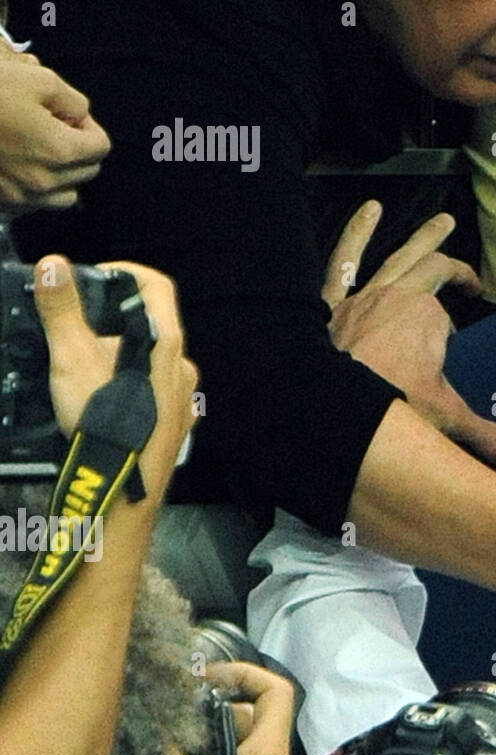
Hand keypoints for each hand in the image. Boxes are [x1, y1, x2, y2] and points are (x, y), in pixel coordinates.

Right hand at [0, 47, 110, 208]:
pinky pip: (32, 203)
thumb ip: (73, 101)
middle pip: (86, 172)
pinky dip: (33, 186)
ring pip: (64, 195)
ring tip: (35, 147)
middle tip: (50, 125)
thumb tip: (81, 117)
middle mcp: (44, 182)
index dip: (87, 125)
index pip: (101, 146)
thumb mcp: (39, 79)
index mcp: (60, 151)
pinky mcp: (0, 202)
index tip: (65, 113)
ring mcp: (19, 197)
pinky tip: (14, 161)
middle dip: (76, 148)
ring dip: (60, 173)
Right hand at [33, 256, 197, 496]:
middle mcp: (182, 366)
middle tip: (79, 329)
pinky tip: (104, 400)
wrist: (121, 490)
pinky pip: (155, 392)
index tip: (97, 277)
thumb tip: (53, 264)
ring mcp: (183, 397)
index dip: (126, 272)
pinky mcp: (176, 423)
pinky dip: (130, 386)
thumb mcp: (71, 358)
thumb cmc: (101, 421)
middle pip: (152, 325)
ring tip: (85, 369)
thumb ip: (63, 310)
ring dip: (121, 356)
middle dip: (113, 321)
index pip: (156, 285)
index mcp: (165, 341)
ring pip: (153, 361)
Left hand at [322, 202, 495, 470]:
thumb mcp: (445, 419)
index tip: (454, 347)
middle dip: (455, 271)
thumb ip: (488, 436)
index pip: (446, 321)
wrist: (327, 408)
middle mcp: (400, 297)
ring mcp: (365, 295)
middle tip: (470, 275)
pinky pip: (344, 261)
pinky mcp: (333, 302)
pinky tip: (366, 210)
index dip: (451, 334)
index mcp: (429, 318)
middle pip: (434, 273)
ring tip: (440, 220)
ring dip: (422, 238)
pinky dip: (356, 235)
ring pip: (398, 257)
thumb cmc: (388, 407)